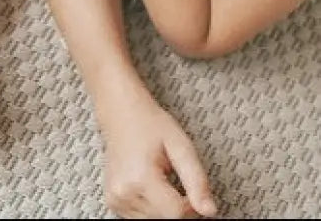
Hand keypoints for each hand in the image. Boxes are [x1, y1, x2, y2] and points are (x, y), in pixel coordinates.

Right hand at [101, 93, 216, 218]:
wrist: (120, 112)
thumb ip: (197, 181)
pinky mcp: (112, 200)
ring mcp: (115, 198)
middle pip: (164, 219)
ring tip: (160, 180)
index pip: (176, 214)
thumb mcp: (181, 146)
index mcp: (139, 177)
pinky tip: (150, 186)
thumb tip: (210, 211)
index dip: (191, 206)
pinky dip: (152, 207)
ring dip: (164, 208)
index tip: (191, 190)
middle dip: (177, 206)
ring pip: (154, 220)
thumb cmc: (149, 123)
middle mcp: (123, 191)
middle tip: (175, 180)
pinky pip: (141, 217)